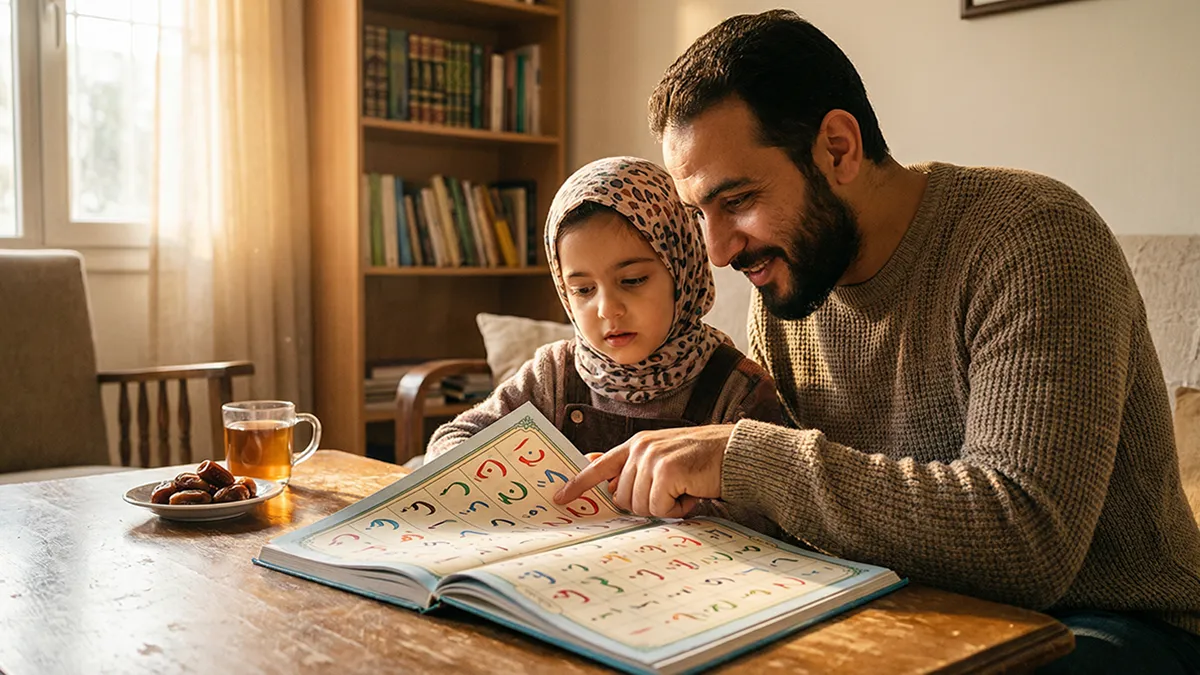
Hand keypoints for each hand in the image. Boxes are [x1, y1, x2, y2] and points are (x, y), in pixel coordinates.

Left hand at [554, 424, 734, 517]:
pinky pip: (659, 508)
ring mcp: (652, 458)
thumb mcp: (665, 460)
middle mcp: (640, 448)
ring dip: (665, 507)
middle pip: (622, 499)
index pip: (599, 466)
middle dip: (646, 505)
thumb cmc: (703, 461)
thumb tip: (608, 483)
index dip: (578, 484)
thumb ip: (637, 469)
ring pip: (640, 506)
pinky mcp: (667, 471)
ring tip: (685, 489)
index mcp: (636, 445)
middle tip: (672, 493)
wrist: (736, 453)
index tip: (559, 499)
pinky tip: (692, 492)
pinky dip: (678, 509)